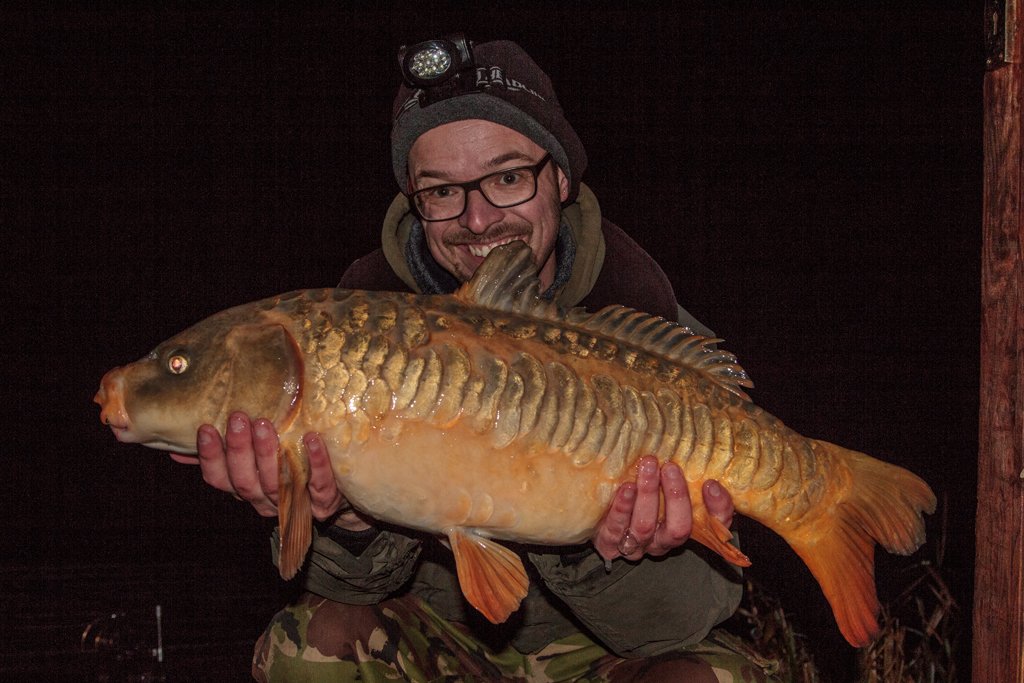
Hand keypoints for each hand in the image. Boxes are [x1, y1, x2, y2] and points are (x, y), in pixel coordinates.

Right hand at [170, 411, 369, 529]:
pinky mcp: (325, 501)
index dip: (210, 457)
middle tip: (238, 418)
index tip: (205, 428)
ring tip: (265, 424)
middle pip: (246, 481)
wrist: (341, 493)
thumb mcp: (254, 459)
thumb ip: (222, 453)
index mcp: (246, 488)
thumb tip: (175, 446)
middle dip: (239, 450)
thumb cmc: (292, 466)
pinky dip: (316, 461)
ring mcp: (296, 503)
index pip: (219, 479)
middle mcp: (266, 499)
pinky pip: (318, 483)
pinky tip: (311, 438)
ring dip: (269, 453)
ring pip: (277, 483)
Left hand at [592, 456, 733, 560]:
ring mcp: (636, 546)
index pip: (714, 526)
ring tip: (647, 467)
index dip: (718, 509)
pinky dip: (622, 508)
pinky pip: (616, 530)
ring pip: (645, 526)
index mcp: (682, 527)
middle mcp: (662, 541)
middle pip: (678, 529)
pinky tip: (625, 488)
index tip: (711, 483)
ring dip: (648, 495)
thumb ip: (677, 471)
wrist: (597, 514)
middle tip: (670, 467)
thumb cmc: (636, 493)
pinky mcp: (609, 544)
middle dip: (676, 496)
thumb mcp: (661, 482)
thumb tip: (691, 443)